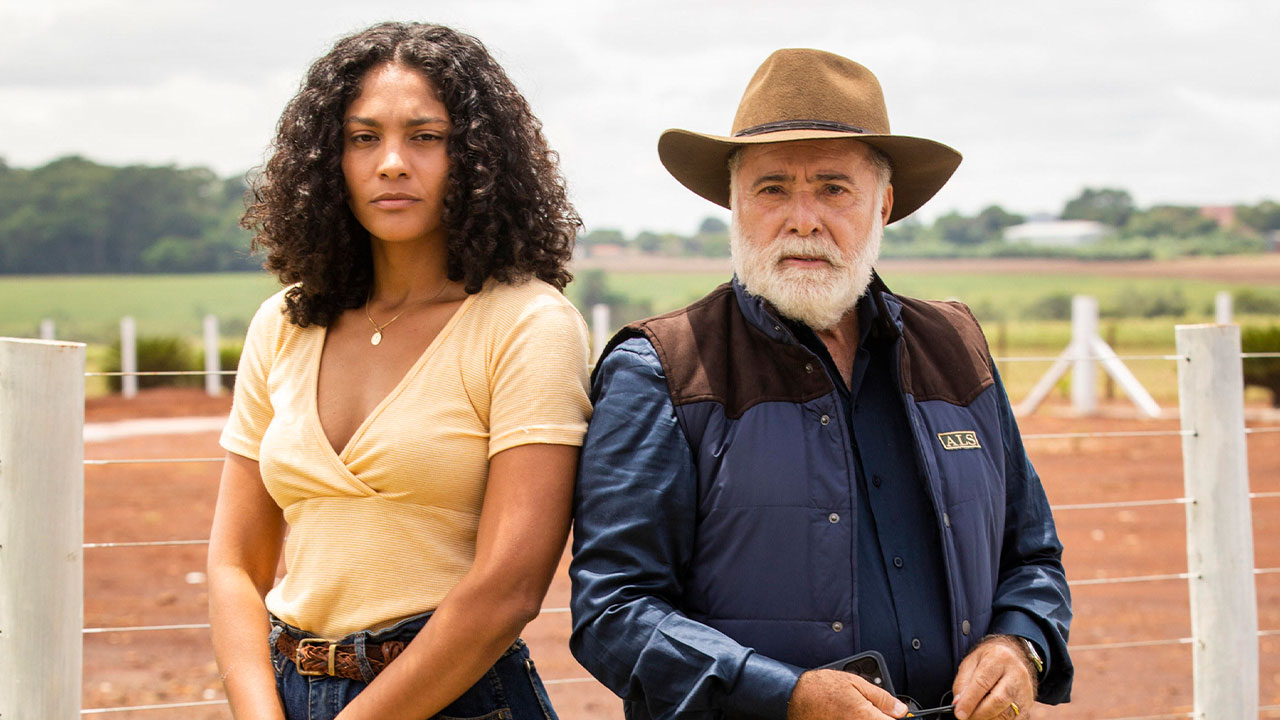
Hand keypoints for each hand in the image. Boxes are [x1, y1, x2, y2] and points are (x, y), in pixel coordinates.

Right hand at [787, 668, 908, 719]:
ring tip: (855, 711)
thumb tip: (900, 709)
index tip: (895, 714)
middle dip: (880, 718)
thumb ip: (881, 697)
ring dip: (867, 719)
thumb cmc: (821, 688)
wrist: (794, 697)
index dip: (897, 717)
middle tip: (871, 710)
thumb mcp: (855, 682)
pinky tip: (848, 715)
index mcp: (865, 717)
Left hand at [951, 636, 1036, 719]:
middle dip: (979, 713)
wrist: (1012, 657)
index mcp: (999, 658)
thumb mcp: (970, 663)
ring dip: (989, 719)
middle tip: (967, 717)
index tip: (959, 714)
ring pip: (1007, 713)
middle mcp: (1017, 673)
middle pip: (998, 700)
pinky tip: (989, 717)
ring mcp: (1026, 690)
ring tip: (976, 717)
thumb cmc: (987, 660)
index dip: (969, 701)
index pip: (982, 683)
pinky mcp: (1029, 704)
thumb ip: (963, 683)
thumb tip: (958, 704)